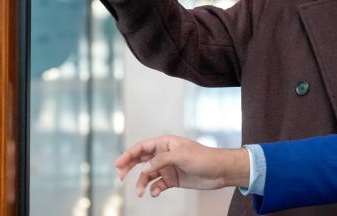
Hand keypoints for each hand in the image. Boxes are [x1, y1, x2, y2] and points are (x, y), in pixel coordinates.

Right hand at [114, 135, 250, 197]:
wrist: (219, 171)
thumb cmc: (203, 158)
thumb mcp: (181, 155)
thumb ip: (161, 160)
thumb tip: (144, 167)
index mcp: (166, 143)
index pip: (142, 147)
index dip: (128, 154)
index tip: (117, 164)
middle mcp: (165, 154)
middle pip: (141, 160)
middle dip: (129, 167)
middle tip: (120, 177)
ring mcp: (168, 167)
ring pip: (147, 174)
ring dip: (141, 183)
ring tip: (139, 192)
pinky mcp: (173, 179)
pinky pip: (157, 185)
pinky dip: (153, 189)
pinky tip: (155, 193)